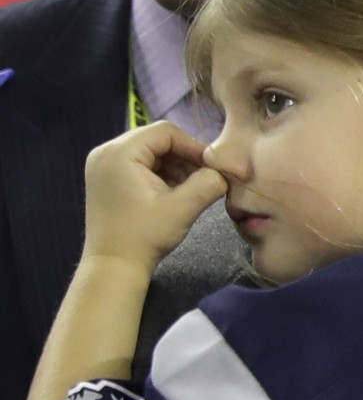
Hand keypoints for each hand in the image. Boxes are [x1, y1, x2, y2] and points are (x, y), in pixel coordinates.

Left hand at [81, 121, 227, 271]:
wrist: (113, 267)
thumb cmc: (145, 236)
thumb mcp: (183, 208)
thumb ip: (208, 183)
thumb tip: (224, 172)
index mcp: (119, 153)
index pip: (165, 132)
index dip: (193, 146)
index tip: (212, 167)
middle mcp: (106, 152)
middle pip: (156, 139)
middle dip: (184, 157)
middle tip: (204, 177)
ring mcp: (103, 166)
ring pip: (149, 152)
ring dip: (174, 165)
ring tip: (191, 187)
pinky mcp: (106, 179)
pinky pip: (138, 164)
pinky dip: (159, 173)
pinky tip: (173, 192)